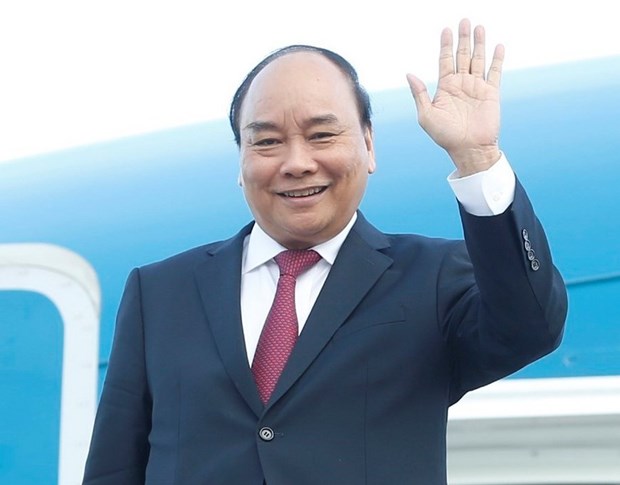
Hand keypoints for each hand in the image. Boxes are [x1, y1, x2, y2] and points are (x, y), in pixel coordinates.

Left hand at [407, 19, 503, 175]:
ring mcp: (477, 87)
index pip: (445, 60)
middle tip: (464, 20)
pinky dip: (497, 59)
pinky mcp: (491, 93)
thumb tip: (409, 74)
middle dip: (463, 38)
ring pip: (478, 59)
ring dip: (479, 43)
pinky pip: (495, 72)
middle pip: (462, 55)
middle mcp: (461, 84)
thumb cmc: (445, 136)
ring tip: (479, 27)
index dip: (445, 45)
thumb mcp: (426, 116)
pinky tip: (498, 47)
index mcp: (445, 87)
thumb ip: (419, 94)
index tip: (445, 30)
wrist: (468, 149)